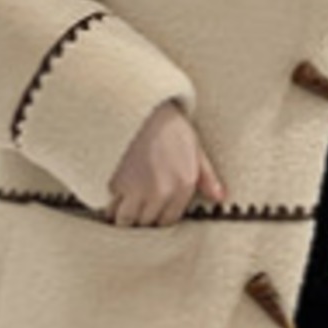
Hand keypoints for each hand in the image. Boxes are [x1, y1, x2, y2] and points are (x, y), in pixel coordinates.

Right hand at [107, 102, 225, 226]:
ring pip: (127, 220)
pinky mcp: (117, 184)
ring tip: (118, 201)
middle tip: (132, 203)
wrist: (137, 105)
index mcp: (184, 185)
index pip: (168, 220)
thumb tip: (220, 197)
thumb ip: (207, 176)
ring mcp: (139, 190)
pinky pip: (109, 208)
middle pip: (147, 222)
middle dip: (139, 215)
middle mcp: (163, 193)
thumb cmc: (168, 123)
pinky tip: (108, 192)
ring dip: (121, 214)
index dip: (156, 215)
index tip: (148, 208)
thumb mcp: (195, 146)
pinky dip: (107, 204)